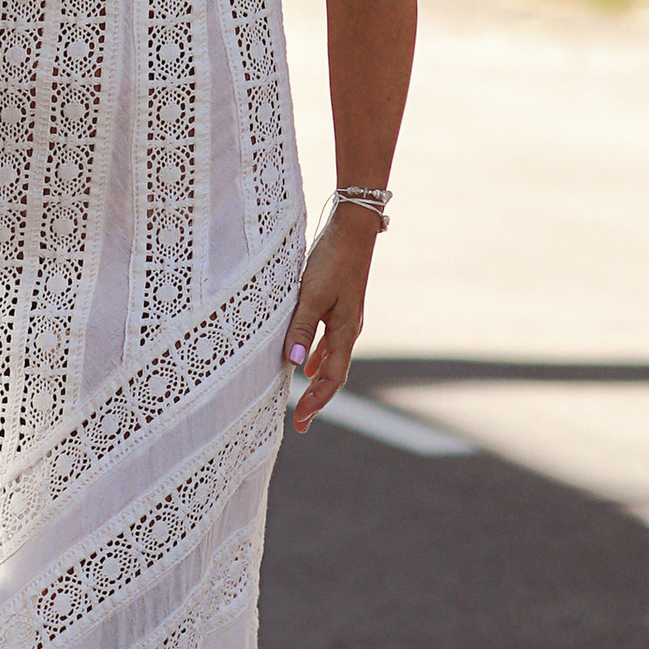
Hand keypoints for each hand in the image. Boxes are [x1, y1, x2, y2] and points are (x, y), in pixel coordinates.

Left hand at [280, 204, 380, 429]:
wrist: (353, 227)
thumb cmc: (332, 259)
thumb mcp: (312, 294)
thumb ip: (302, 327)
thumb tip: (295, 363)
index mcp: (346, 330)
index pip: (334, 377)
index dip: (318, 400)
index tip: (301, 420)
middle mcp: (349, 329)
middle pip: (335, 374)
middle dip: (318, 398)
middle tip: (301, 421)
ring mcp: (346, 317)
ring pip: (332, 359)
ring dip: (318, 380)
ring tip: (303, 399)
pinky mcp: (340, 305)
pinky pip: (330, 341)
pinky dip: (318, 357)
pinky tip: (308, 362)